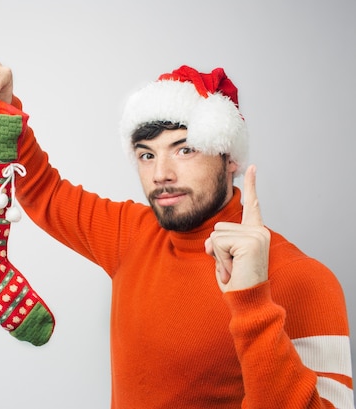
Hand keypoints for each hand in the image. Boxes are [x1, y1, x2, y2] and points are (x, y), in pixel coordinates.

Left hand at [205, 165, 270, 292]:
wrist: (247, 300)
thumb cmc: (236, 281)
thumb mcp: (224, 257)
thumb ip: (219, 242)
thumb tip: (209, 240)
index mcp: (254, 232)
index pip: (252, 205)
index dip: (251, 185)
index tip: (251, 167)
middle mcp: (259, 231)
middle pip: (218, 227)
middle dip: (216, 249)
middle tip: (231, 265)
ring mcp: (256, 235)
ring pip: (216, 236)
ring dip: (217, 255)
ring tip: (232, 268)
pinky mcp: (250, 242)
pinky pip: (217, 243)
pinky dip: (220, 259)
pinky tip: (233, 269)